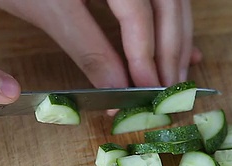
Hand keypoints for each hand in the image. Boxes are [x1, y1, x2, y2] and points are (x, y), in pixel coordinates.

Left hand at [0, 0, 201, 87]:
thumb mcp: (49, 11)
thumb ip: (87, 49)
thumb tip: (117, 89)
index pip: (137, 12)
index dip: (147, 54)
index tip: (150, 89)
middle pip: (168, 4)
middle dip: (171, 51)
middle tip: (168, 91)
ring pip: (173, 1)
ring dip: (177, 41)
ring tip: (174, 78)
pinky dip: (172, 26)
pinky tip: (182, 50)